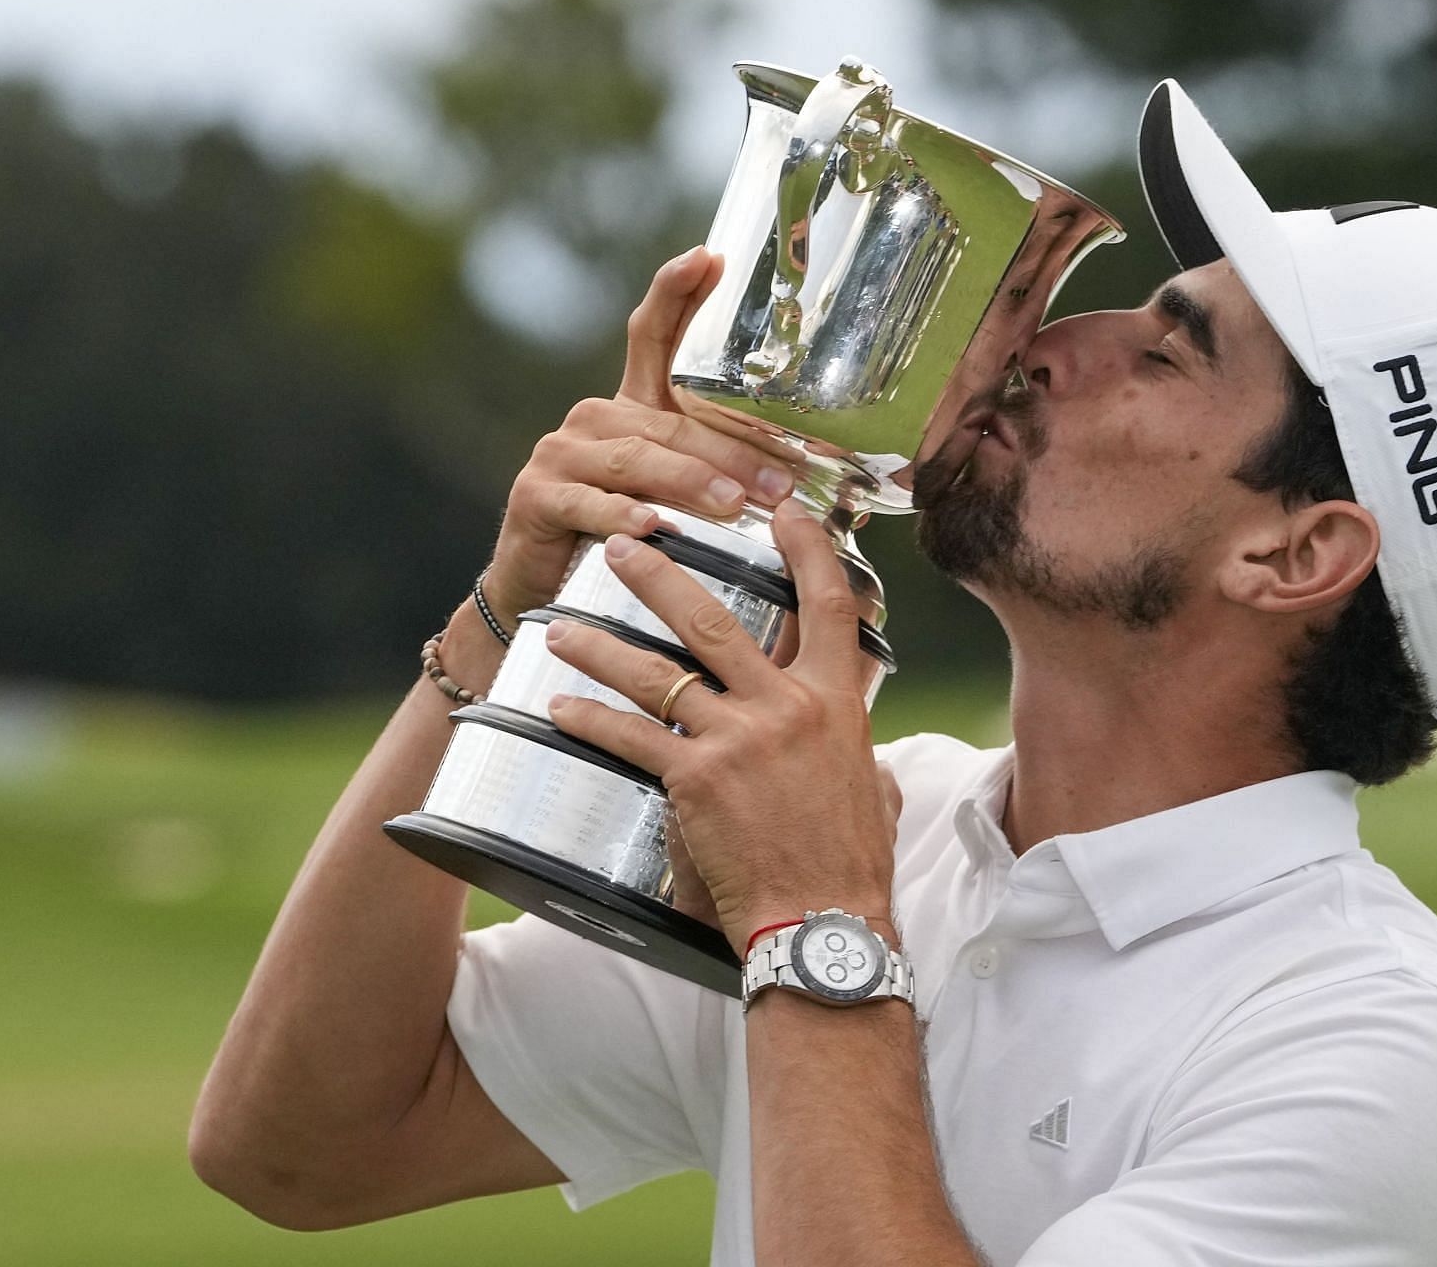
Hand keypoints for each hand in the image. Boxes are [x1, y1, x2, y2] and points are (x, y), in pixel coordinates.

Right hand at [479, 247, 799, 627]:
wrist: (543, 584)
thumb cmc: (624, 538)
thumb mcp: (674, 498)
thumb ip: (717, 476)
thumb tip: (801, 484)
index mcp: (631, 408)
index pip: (653, 337)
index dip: (677, 294)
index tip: (707, 259)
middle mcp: (595, 419)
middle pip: (669, 420)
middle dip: (730, 450)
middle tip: (781, 480)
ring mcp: (562, 453)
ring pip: (637, 459)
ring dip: (690, 481)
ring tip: (733, 505)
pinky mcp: (538, 496)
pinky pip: (588, 501)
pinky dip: (622, 514)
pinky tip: (651, 526)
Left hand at [540, 500, 896, 951]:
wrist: (823, 924)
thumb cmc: (850, 865)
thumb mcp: (874, 787)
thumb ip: (856, 746)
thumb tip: (854, 737)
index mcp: (835, 702)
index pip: (828, 603)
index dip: (807, 549)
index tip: (785, 512)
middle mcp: (786, 707)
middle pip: (714, 619)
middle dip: (660, 574)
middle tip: (623, 543)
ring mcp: (738, 739)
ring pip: (658, 672)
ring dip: (603, 645)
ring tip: (563, 628)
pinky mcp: (695, 778)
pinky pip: (631, 736)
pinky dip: (591, 718)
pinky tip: (562, 707)